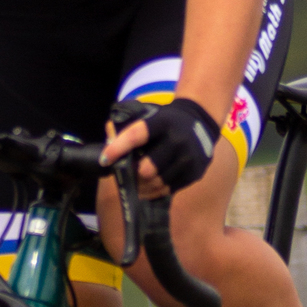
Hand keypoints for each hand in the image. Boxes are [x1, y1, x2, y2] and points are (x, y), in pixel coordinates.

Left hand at [102, 95, 221, 195]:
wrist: (201, 122)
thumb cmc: (167, 122)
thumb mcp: (150, 116)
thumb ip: (127, 127)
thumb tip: (108, 140)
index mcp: (163, 122)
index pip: (137, 135)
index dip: (118, 148)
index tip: (105, 160)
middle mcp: (178, 140)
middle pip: (147, 169)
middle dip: (133, 174)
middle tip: (127, 175)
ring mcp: (188, 158)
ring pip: (156, 183)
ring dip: (142, 186)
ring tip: (136, 184)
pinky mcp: (195, 173)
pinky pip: (168, 189)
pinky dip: (154, 191)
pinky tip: (148, 188)